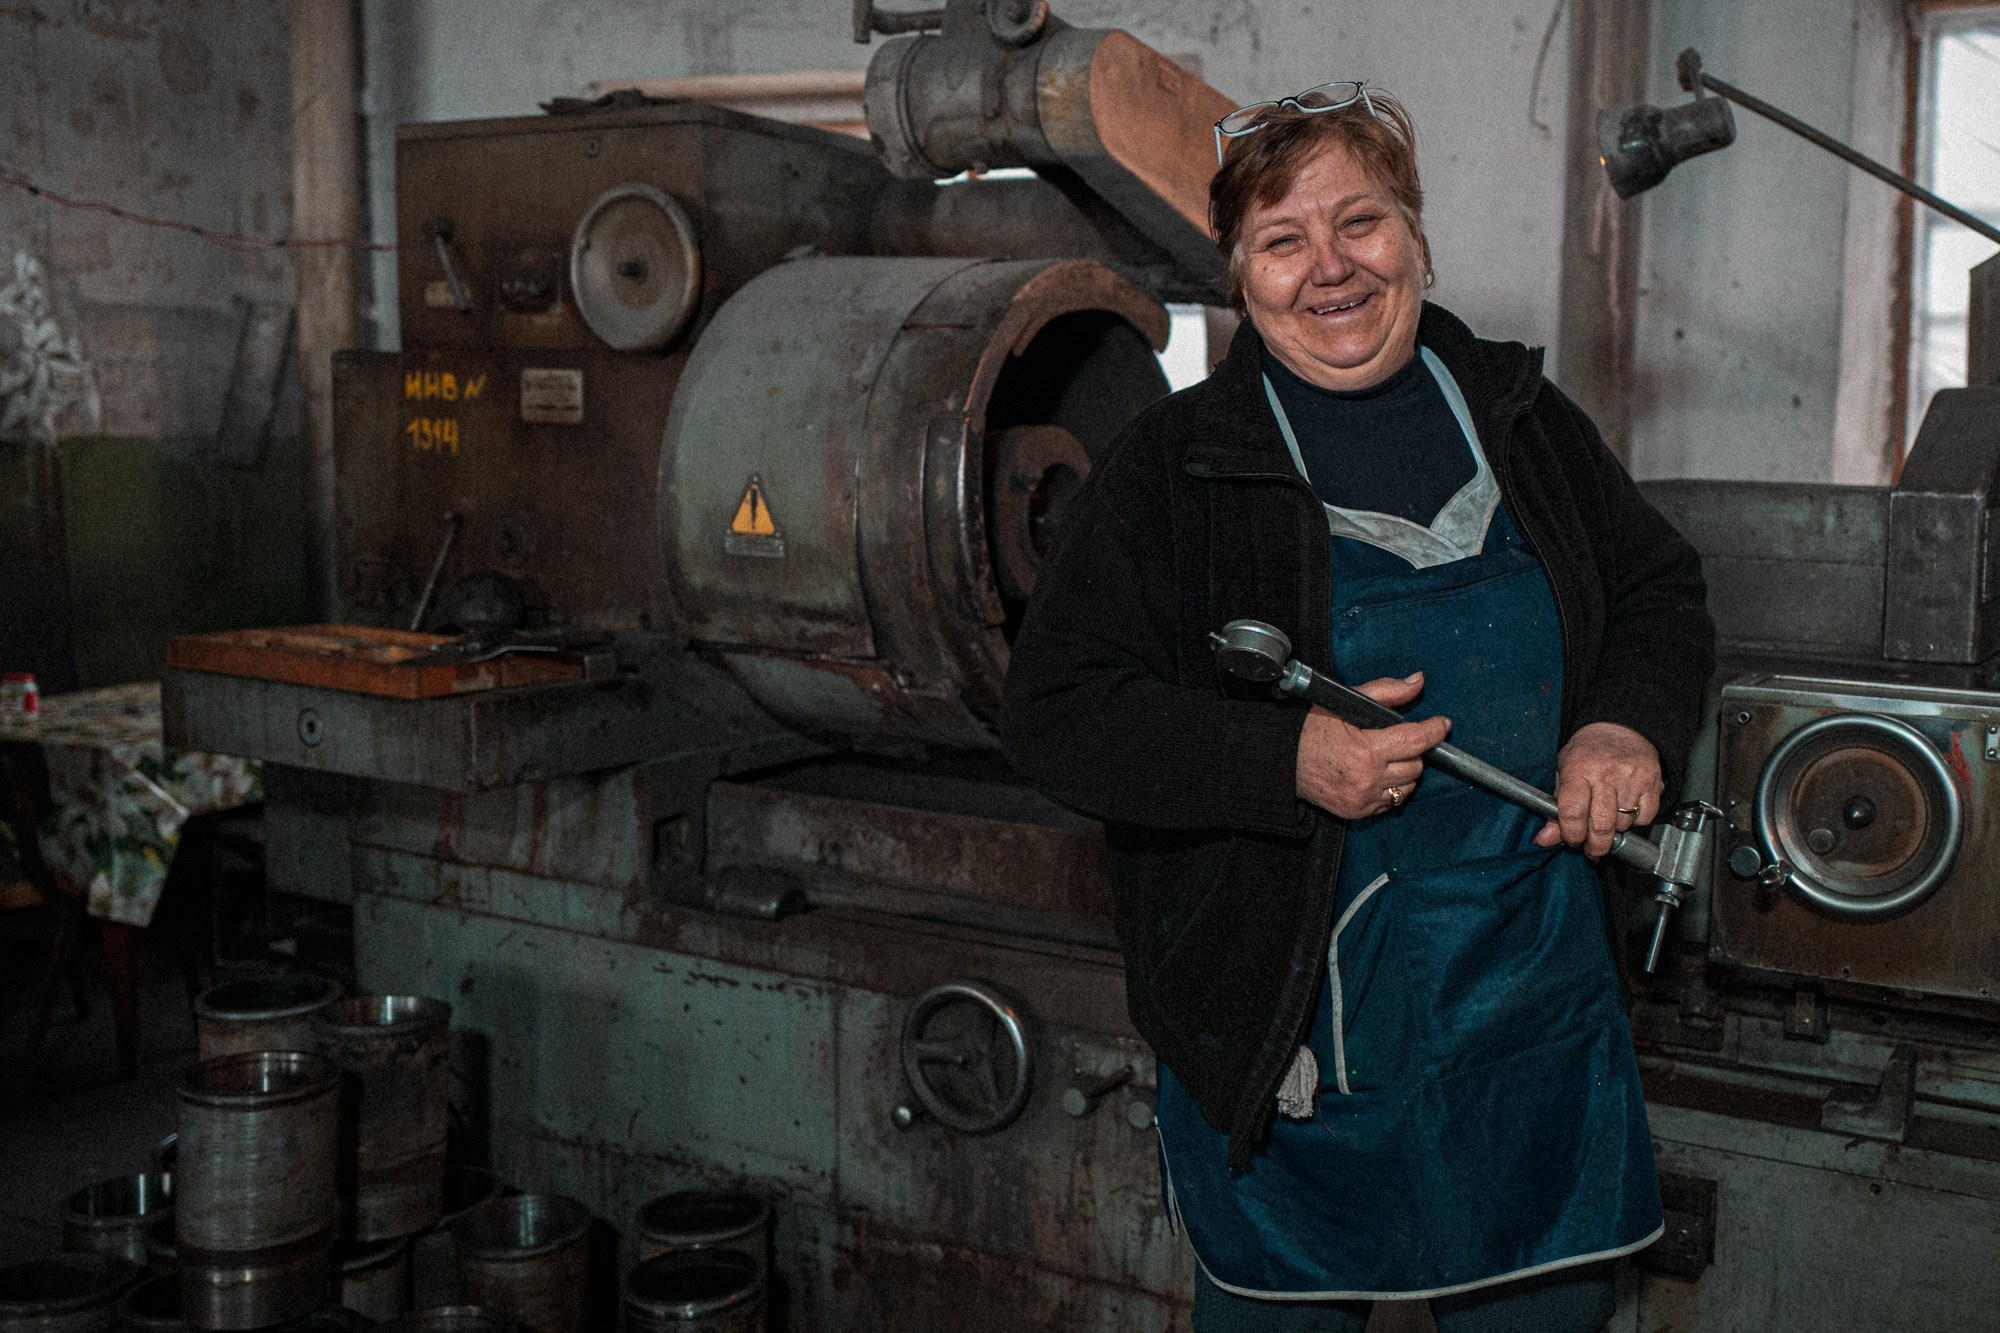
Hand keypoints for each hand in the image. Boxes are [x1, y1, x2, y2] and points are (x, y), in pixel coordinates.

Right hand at [1294, 673, 1451, 818]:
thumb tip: (1418, 682)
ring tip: (1385, 758)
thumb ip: (1386, 691)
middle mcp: (1368, 779)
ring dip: (1404, 770)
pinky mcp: (1359, 813)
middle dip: (1413, 750)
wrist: (1283, 763)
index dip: (1434, 730)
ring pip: (1408, 786)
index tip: (1442, 724)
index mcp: (1366, 750)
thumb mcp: (1346, 702)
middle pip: (1417, 765)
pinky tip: (1375, 775)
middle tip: (1398, 740)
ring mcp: (1364, 799)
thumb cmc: (1312, 730)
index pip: (1416, 740)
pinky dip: (1390, 788)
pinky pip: (1392, 802)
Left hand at [1533, 721, 1662, 857]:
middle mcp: (1605, 774)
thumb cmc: (1587, 752)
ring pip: (1623, 824)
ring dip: (1615, 832)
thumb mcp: (1564, 772)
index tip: (1572, 840)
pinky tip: (1626, 812)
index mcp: (1578, 770)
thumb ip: (1554, 808)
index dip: (1571, 834)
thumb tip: (1544, 839)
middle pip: (1601, 825)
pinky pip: (1645, 817)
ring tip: (1607, 821)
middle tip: (1591, 848)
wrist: (1619, 726)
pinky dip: (1636, 822)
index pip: (1572, 813)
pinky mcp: (1652, 782)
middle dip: (1595, 845)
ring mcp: (1631, 778)